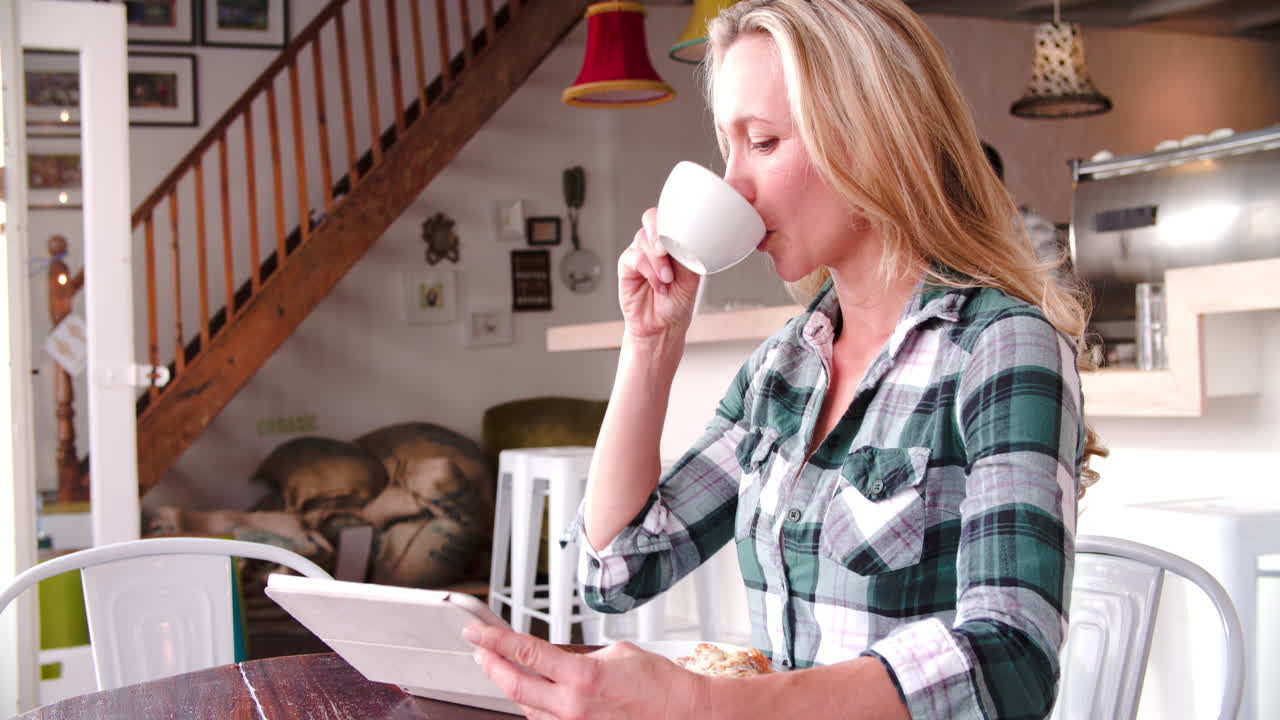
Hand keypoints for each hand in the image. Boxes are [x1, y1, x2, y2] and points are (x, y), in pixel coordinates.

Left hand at [465, 623, 705, 719]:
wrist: (685, 715)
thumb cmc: (660, 685)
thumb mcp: (617, 653)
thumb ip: (582, 656)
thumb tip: (562, 659)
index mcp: (582, 678)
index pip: (526, 654)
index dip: (495, 641)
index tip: (477, 632)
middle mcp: (573, 707)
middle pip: (515, 686)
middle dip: (491, 665)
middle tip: (479, 650)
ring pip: (528, 708)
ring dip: (514, 687)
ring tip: (505, 668)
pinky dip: (537, 707)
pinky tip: (535, 695)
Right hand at [617, 208, 700, 339]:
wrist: (662, 326)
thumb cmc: (677, 303)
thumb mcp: (692, 278)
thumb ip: (688, 255)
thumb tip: (687, 239)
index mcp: (674, 242)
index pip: (671, 217)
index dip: (673, 219)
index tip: (679, 234)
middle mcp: (656, 245)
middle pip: (651, 218)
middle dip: (658, 232)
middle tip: (665, 250)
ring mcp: (641, 253)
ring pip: (643, 239)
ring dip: (657, 261)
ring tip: (666, 280)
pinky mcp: (627, 266)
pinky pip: (633, 257)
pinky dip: (647, 270)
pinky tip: (658, 285)